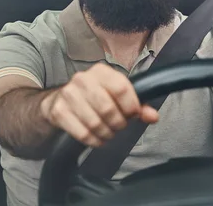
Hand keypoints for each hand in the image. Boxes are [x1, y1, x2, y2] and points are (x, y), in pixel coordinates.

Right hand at [40, 63, 158, 146]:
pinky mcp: (59, 111)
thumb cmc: (94, 98)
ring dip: (106, 134)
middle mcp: (83, 79)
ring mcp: (68, 94)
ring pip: (96, 123)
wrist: (59, 101)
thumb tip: (153, 116)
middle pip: (108, 109)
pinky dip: (94, 141)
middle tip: (118, 127)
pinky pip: (83, 133)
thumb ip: (137, 106)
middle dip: (118, 124)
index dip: (131, 107)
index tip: (132, 115)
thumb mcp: (116, 96)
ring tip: (108, 133)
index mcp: (101, 71)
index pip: (122, 88)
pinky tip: (96, 138)